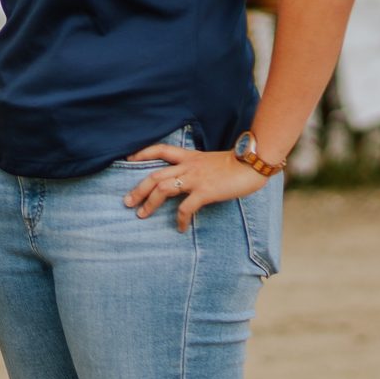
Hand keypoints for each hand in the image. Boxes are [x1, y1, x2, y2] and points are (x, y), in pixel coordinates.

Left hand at [123, 144, 270, 230]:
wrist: (252, 164)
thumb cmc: (235, 164)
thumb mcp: (209, 161)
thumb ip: (195, 167)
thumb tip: (185, 179)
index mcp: (189, 157)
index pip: (160, 150)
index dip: (143, 153)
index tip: (128, 160)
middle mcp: (188, 166)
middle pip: (155, 175)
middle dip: (138, 189)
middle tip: (127, 202)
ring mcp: (195, 179)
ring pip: (163, 188)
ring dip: (150, 203)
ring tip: (142, 215)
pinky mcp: (205, 192)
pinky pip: (186, 207)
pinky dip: (180, 219)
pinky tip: (180, 228)